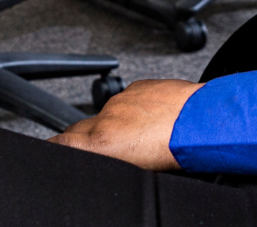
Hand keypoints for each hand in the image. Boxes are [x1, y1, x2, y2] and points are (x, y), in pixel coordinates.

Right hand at [47, 79, 199, 169]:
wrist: (206, 121)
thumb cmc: (179, 151)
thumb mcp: (138, 171)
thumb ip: (113, 163)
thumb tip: (103, 162)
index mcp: (104, 143)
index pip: (62, 143)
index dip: (53, 147)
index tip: (50, 149)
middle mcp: (109, 117)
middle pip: (81, 127)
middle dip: (85, 138)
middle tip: (103, 151)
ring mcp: (126, 99)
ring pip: (109, 114)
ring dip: (117, 125)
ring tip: (142, 139)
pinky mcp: (143, 86)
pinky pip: (131, 100)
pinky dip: (137, 110)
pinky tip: (155, 122)